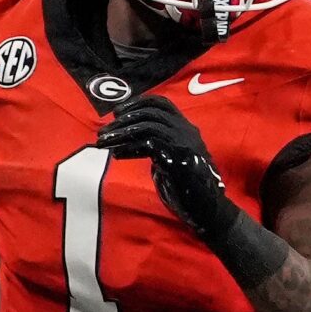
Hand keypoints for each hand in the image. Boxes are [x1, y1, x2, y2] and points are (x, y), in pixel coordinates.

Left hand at [96, 95, 236, 241]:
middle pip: (151, 113)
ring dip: (121, 133)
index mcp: (186, 128)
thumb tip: (128, 137)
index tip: (118, 112)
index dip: (137, 103)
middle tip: (103, 131)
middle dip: (123, 119)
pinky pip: (148, 145)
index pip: (162, 104)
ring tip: (103, 142)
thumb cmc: (187, 186)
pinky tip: (117, 155)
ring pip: (147, 127)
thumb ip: (158, 144)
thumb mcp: (172, 157)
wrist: (207, 208)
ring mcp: (183, 145)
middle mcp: (186, 132)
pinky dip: (129, 148)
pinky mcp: (177, 160)